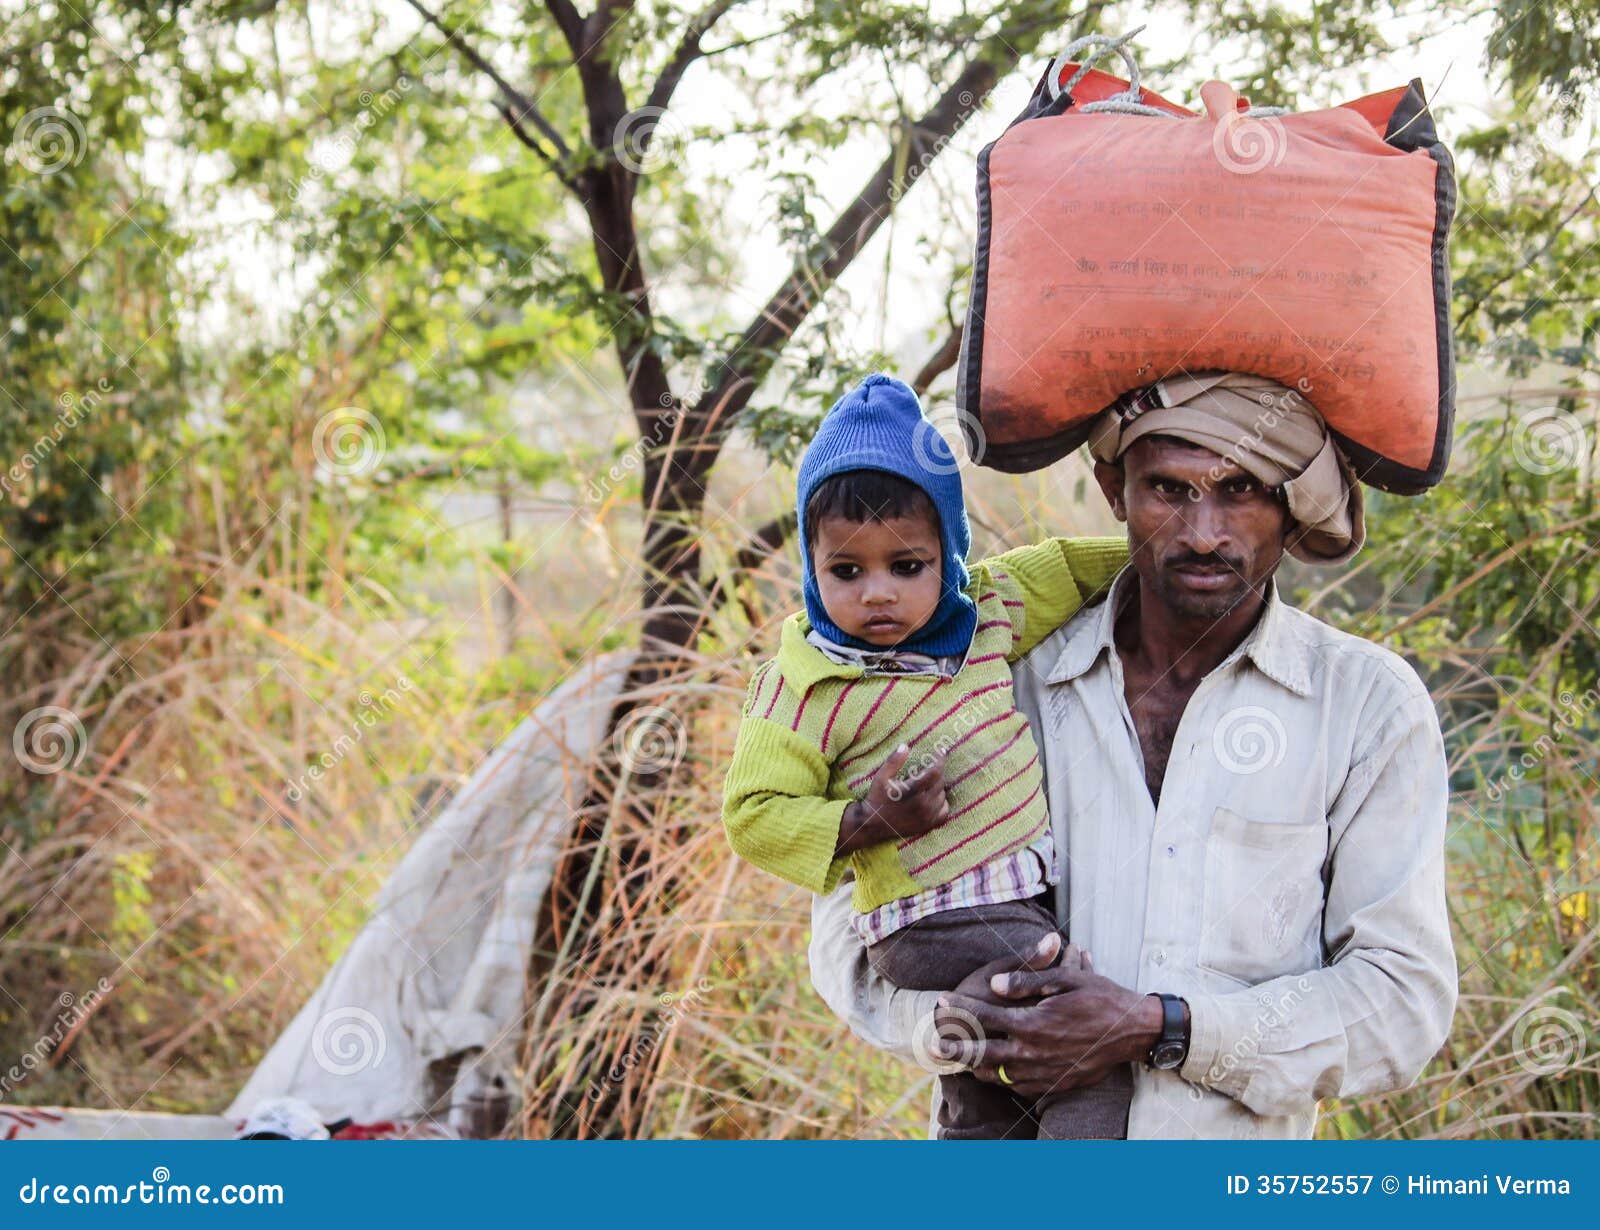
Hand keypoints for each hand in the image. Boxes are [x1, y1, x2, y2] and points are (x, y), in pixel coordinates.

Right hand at [834, 744, 949, 855]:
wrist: (873, 825)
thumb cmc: (877, 798)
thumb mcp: (881, 777)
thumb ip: (893, 761)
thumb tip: (905, 746)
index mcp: (912, 792)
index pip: (935, 772)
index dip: (940, 759)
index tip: (941, 751)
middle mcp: (923, 805)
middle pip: (940, 782)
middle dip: (936, 772)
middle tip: (928, 767)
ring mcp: (927, 816)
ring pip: (943, 795)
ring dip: (938, 786)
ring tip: (926, 782)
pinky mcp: (928, 824)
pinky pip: (944, 810)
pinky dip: (942, 802)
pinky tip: (932, 797)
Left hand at [933, 951, 1164, 1096]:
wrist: (1132, 1032)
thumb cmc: (1099, 999)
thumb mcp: (1064, 979)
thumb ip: (1026, 982)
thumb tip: (995, 985)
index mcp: (1032, 1022)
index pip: (985, 1015)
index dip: (961, 1007)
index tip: (942, 1000)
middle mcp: (1033, 1052)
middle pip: (982, 1052)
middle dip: (955, 1048)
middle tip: (933, 1046)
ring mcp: (1043, 1072)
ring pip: (998, 1074)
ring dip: (975, 1067)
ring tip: (957, 1061)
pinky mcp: (1054, 1085)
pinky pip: (1019, 1086)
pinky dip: (1002, 1079)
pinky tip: (993, 1072)